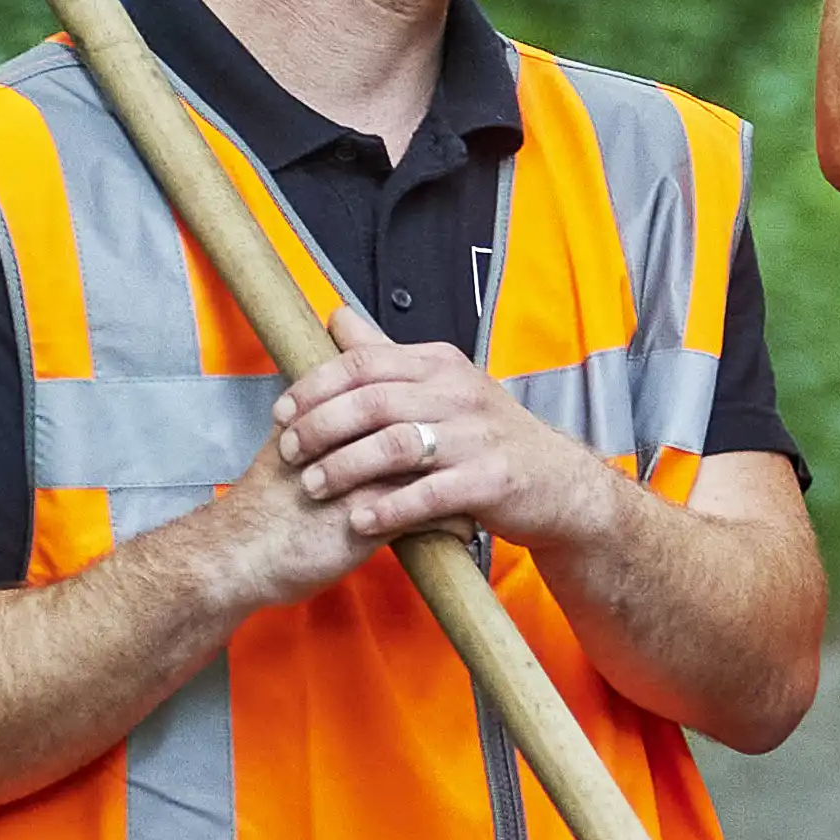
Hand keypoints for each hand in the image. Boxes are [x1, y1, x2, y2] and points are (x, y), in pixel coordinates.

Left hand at [260, 337, 627, 563]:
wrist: (557, 482)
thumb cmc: (486, 435)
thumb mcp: (443, 384)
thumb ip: (386, 356)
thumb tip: (336, 317)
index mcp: (441, 364)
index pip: (365, 363)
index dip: (315, 387)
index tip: (282, 413)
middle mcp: (460, 392)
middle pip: (373, 402)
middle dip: (320, 428)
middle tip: (289, 455)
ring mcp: (478, 437)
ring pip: (396, 446)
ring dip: (345, 468)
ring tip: (313, 489)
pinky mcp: (492, 481)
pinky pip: (430, 494)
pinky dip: (388, 508)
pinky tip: (359, 521)